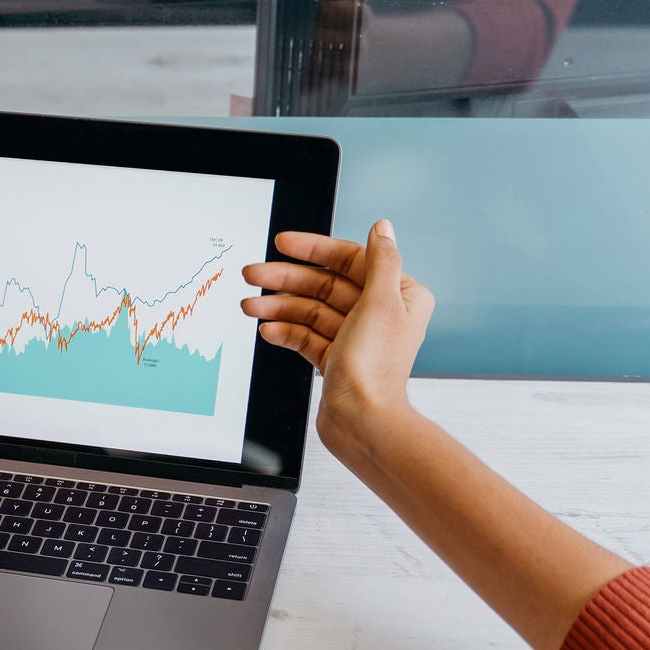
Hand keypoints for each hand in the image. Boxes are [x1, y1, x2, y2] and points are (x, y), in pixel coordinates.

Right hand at [240, 220, 434, 458]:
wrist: (361, 421)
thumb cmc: (376, 368)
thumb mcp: (381, 303)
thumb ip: (381, 261)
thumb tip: (382, 228)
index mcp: (399, 295)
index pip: (350, 261)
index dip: (314, 249)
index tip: (284, 243)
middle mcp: (379, 314)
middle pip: (324, 285)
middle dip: (285, 280)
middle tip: (252, 274)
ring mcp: (355, 338)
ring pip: (310, 311)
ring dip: (278, 307)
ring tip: (250, 306)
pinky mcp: (335, 359)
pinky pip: (306, 336)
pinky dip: (286, 332)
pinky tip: (268, 330)